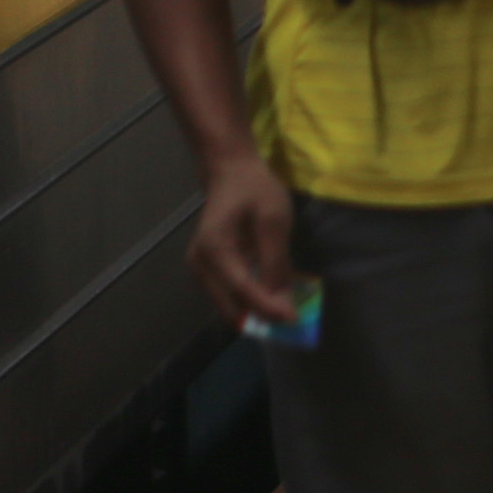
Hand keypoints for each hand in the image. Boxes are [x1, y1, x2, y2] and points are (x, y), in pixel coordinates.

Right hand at [187, 152, 299, 327]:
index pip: (242, 290)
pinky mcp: (207, 270)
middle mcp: (199, 265)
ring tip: (286, 306)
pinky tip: (272, 293)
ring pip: (229, 304)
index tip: (293, 320)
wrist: (231, 172)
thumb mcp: (273, 220)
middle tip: (291, 317)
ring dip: (256, 309)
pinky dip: (250, 298)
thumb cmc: (254, 190)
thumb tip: (282, 300)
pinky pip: (229, 293)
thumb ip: (275, 261)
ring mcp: (200, 269)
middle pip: (231, 305)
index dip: (268, 308)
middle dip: (261, 315)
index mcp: (213, 249)